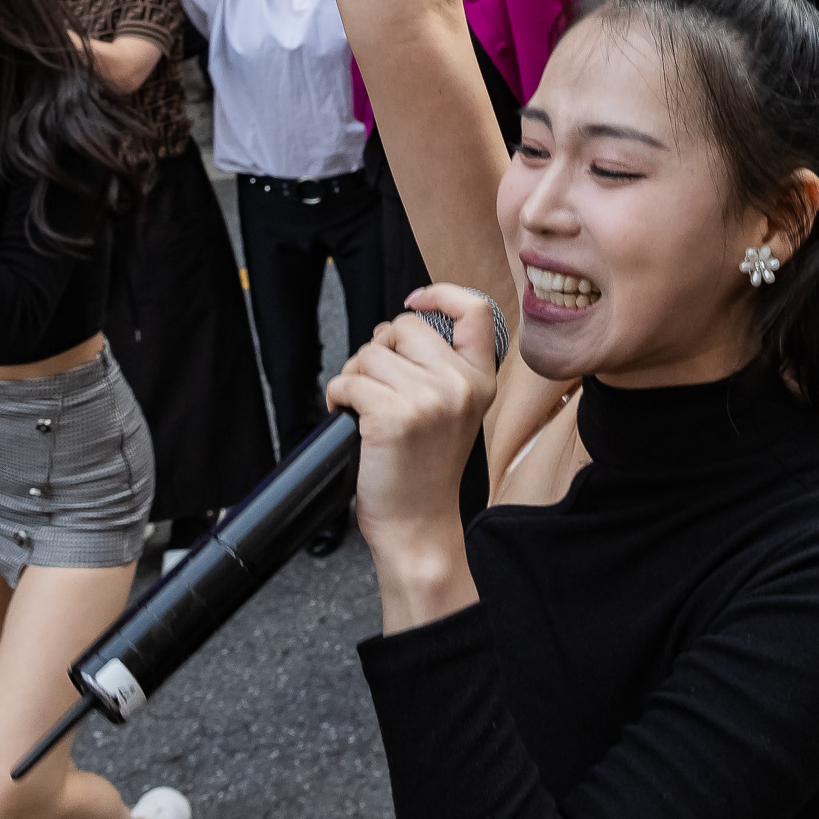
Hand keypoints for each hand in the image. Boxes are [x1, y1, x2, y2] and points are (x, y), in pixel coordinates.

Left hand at [326, 285, 496, 600]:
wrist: (416, 524)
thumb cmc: (425, 471)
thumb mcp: (453, 410)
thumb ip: (437, 367)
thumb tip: (390, 329)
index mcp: (481, 379)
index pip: (475, 310)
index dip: (440, 294)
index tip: (415, 301)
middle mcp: (461, 384)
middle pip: (404, 326)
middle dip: (379, 349)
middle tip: (377, 385)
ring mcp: (430, 399)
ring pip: (369, 352)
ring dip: (354, 377)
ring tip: (363, 408)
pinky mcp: (393, 415)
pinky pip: (348, 380)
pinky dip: (337, 396)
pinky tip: (348, 417)